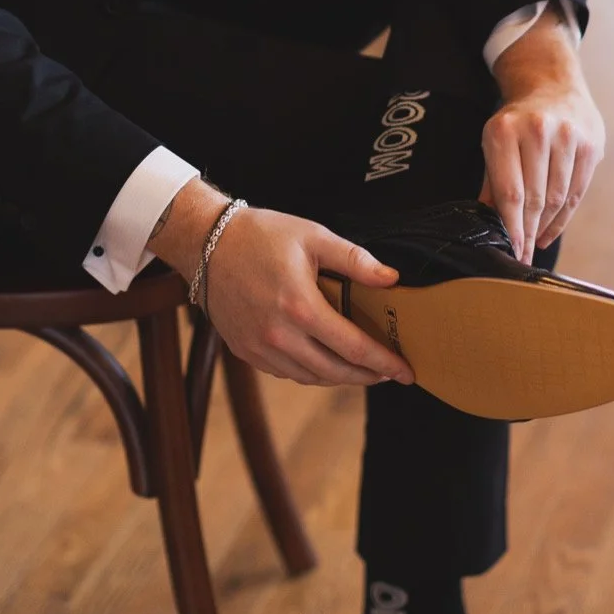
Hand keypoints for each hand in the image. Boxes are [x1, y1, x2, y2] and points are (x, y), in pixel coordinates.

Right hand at [150, 185, 414, 387]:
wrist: (207, 243)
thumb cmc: (263, 235)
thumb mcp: (313, 236)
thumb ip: (355, 260)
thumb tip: (391, 279)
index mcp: (301, 307)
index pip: (353, 347)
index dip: (384, 362)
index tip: (406, 372)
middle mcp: (279, 336)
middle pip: (335, 371)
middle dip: (367, 376)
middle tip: (390, 374)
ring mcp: (260, 348)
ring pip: (311, 377)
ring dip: (340, 378)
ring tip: (362, 369)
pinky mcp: (245, 351)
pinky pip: (287, 373)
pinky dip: (311, 372)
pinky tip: (325, 360)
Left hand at [480, 7, 604, 263]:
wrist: (553, 84)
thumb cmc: (518, 120)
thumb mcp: (495, 141)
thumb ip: (492, 180)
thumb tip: (485, 221)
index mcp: (505, 130)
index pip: (510, 191)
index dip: (511, 228)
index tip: (510, 252)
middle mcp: (537, 131)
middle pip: (534, 198)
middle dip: (526, 232)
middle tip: (520, 257)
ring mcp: (567, 136)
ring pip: (557, 197)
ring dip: (545, 226)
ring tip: (534, 244)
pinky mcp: (590, 143)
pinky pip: (577, 191)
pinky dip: (563, 216)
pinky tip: (551, 230)